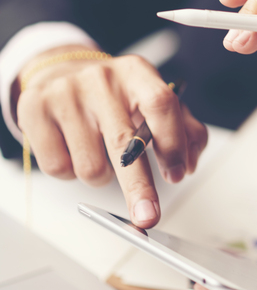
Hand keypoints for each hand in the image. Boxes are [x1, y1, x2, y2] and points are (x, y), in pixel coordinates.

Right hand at [14, 46, 207, 225]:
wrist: (60, 73)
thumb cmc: (113, 96)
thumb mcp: (151, 101)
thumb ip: (183, 129)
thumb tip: (188, 163)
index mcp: (136, 73)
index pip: (161, 105)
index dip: (172, 143)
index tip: (177, 174)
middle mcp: (101, 80)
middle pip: (125, 143)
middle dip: (139, 187)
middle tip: (147, 216)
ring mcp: (65, 95)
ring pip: (91, 166)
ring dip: (102, 176)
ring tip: (100, 153)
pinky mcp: (35, 111)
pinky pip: (59, 168)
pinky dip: (71, 172)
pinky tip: (73, 150)